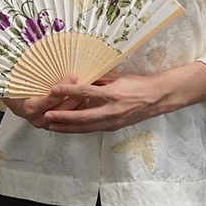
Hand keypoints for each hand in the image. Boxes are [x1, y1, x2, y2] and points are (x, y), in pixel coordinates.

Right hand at [1, 76, 86, 128]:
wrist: (12, 101)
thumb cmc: (17, 89)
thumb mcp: (24, 80)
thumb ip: (36, 74)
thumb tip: (47, 54)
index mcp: (31, 108)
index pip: (51, 99)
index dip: (64, 88)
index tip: (73, 77)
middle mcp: (39, 118)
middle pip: (62, 109)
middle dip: (76, 97)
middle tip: (87, 85)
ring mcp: (46, 123)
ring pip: (66, 116)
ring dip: (79, 105)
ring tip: (90, 94)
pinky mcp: (52, 125)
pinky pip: (66, 120)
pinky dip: (75, 111)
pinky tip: (84, 103)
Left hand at [39, 71, 169, 132]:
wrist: (158, 97)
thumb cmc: (137, 84)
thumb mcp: (117, 76)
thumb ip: (98, 78)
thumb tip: (79, 77)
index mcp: (112, 94)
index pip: (85, 91)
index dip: (68, 91)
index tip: (53, 90)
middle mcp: (112, 110)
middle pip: (83, 116)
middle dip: (63, 117)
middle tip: (47, 115)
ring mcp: (113, 121)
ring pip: (86, 127)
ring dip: (68, 127)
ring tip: (52, 126)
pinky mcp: (115, 127)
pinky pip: (93, 129)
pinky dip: (79, 129)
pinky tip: (68, 129)